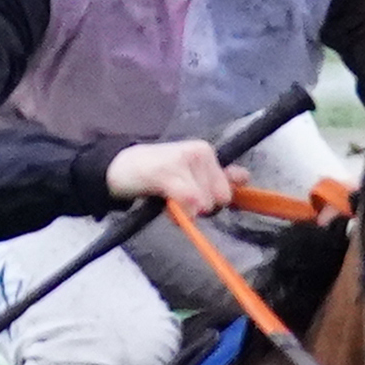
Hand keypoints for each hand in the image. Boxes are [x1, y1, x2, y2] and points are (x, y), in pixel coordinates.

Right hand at [105, 137, 236, 214]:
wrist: (119, 168)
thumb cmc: (156, 174)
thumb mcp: (191, 174)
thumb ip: (218, 176)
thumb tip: (245, 177)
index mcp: (208, 153)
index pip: (230, 188)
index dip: (215, 202)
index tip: (195, 199)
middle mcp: (201, 152)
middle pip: (221, 198)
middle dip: (202, 207)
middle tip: (179, 198)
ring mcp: (185, 159)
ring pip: (205, 203)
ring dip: (187, 210)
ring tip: (168, 197)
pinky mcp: (168, 171)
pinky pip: (190, 201)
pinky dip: (180, 212)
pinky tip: (166, 203)